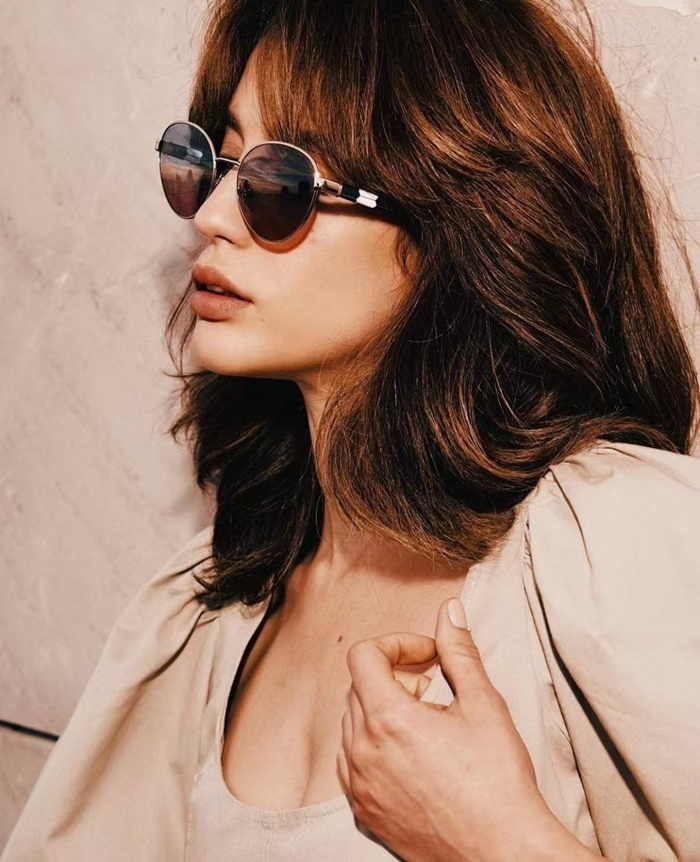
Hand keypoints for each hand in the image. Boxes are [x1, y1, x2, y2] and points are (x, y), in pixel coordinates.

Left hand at [336, 597, 601, 861]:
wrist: (503, 854)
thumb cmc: (498, 782)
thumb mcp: (484, 705)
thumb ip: (459, 652)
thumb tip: (450, 612)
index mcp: (388, 719)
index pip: (362, 655)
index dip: (396, 644)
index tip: (427, 656)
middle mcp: (362, 752)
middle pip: (358, 687)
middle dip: (394, 676)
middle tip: (433, 687)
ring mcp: (359, 787)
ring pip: (352, 725)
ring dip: (381, 711)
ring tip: (426, 723)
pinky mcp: (364, 814)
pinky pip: (351, 764)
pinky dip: (373, 747)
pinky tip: (411, 756)